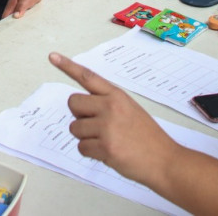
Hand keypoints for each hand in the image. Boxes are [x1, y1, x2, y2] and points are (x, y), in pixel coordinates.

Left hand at [49, 53, 175, 185]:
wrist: (164, 160)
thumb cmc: (147, 137)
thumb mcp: (130, 109)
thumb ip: (107, 104)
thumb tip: (83, 108)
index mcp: (117, 95)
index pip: (88, 76)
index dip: (68, 66)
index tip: (53, 56)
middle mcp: (110, 107)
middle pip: (73, 103)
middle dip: (80, 116)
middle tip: (97, 126)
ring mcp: (107, 127)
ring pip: (75, 128)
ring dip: (86, 137)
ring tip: (108, 141)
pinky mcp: (105, 147)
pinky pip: (82, 147)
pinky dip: (92, 152)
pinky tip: (109, 152)